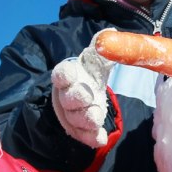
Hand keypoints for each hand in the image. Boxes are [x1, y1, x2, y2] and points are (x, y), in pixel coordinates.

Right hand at [51, 32, 117, 147]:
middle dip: (77, 98)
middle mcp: (66, 96)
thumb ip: (100, 49)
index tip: (71, 74)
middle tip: (88, 96)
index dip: (64, 75)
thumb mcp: (94, 61)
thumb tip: (110, 32)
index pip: (61, 74)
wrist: (82, 94)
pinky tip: (100, 139)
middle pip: (67, 99)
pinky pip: (83, 135)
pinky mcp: (80, 129)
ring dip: (85, 119)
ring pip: (75, 119)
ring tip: (96, 118)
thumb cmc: (87, 74)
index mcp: (68, 76)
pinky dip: (90, 138)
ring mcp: (72, 114)